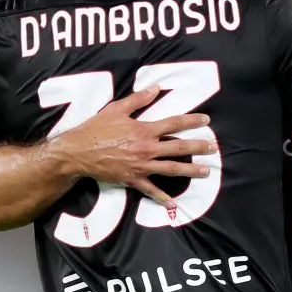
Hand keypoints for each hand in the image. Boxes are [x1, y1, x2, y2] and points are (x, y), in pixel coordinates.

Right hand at [55, 85, 215, 208]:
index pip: (174, 124)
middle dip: (198, 147)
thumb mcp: (116, 109)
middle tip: (214, 148)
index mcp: (144, 130)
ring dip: (191, 170)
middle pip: (179, 148)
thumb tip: (156, 88)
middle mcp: (146, 148)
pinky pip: (151, 190)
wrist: (78, 152)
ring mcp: (141, 166)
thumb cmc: (96, 128)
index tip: (206, 120)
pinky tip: (174, 204)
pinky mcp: (133, 180)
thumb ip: (138, 99)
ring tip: (206, 171)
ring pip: (171, 169)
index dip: (191, 121)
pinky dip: (162, 198)